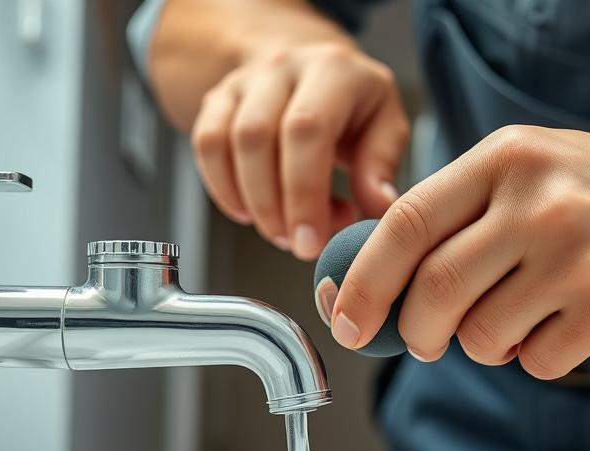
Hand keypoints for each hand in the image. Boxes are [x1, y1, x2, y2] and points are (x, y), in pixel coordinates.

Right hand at [190, 41, 409, 259]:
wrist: (314, 71)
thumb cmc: (355, 108)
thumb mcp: (385, 127)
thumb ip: (380, 167)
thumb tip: (375, 208)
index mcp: (333, 70)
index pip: (307, 129)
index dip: (304, 192)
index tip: (310, 242)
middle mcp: (284, 67)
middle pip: (258, 136)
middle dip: (272, 205)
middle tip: (294, 244)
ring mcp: (246, 80)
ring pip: (226, 142)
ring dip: (249, 201)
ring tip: (278, 231)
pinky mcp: (218, 98)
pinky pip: (205, 144)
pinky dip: (221, 188)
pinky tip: (247, 213)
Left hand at [323, 125, 589, 378]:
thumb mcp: (519, 168)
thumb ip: (451, 213)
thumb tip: (365, 284)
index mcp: (503, 160)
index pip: (407, 224)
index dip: (364, 281)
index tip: (347, 321)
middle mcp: (538, 204)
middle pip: (435, 291)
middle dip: (416, 331)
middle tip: (424, 339)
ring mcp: (576, 256)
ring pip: (481, 336)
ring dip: (482, 345)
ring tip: (514, 316)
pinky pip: (533, 361)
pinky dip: (531, 357)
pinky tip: (559, 324)